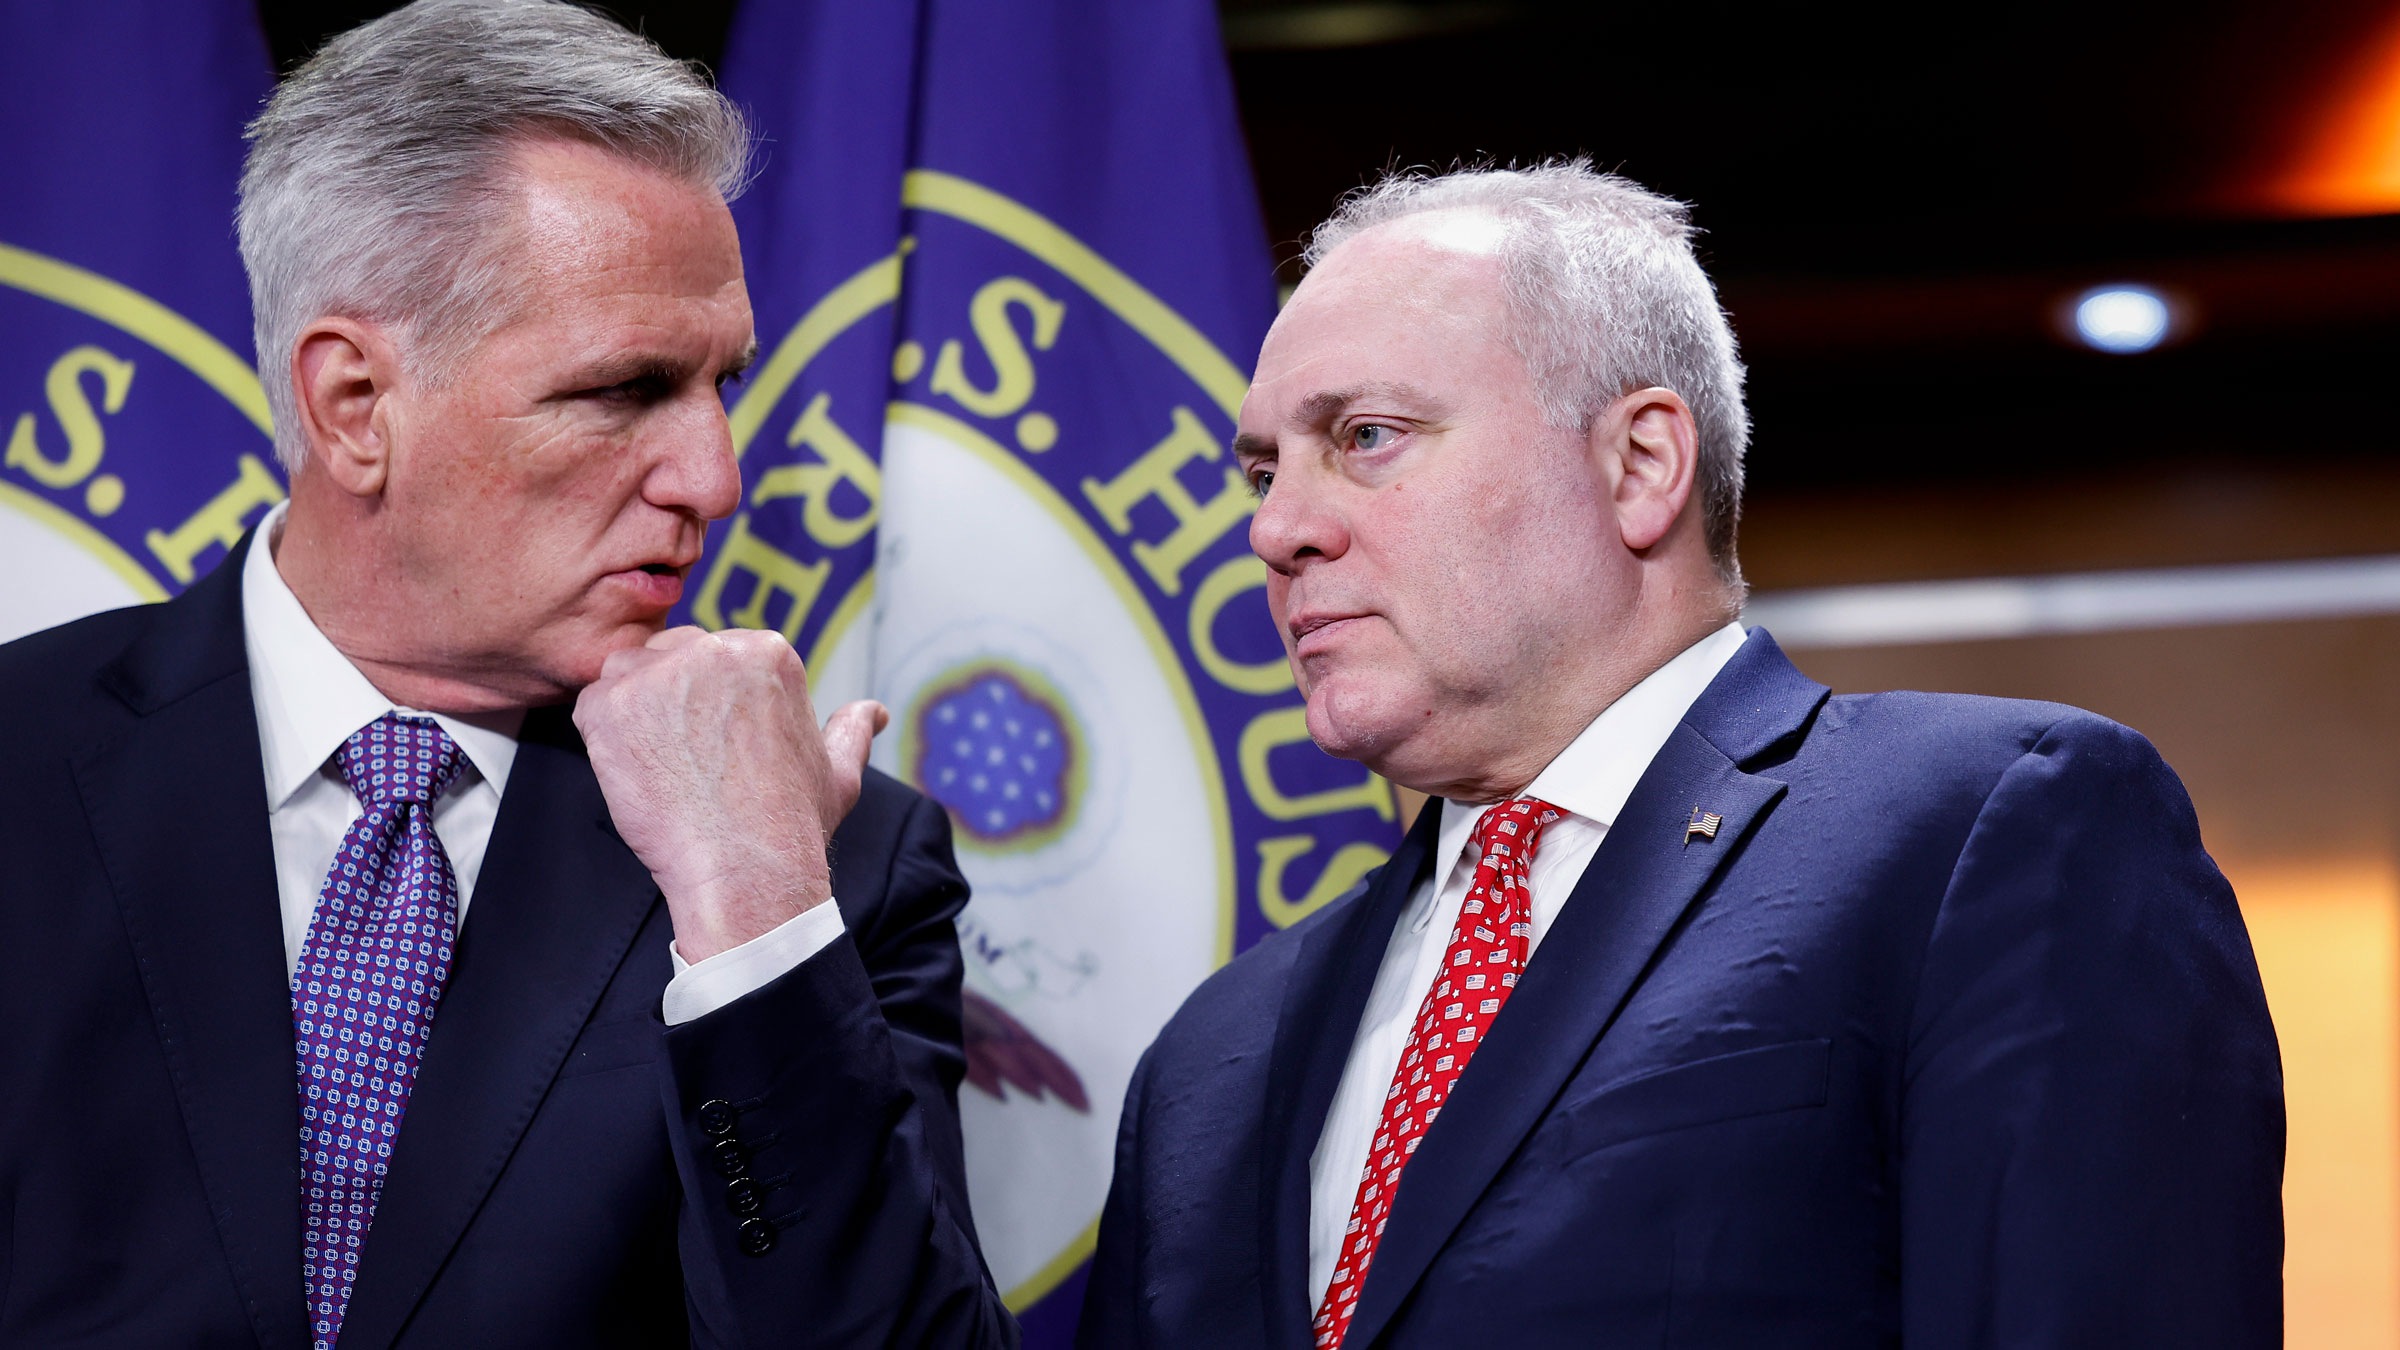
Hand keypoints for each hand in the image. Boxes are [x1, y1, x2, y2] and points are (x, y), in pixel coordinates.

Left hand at [573, 626, 888, 962]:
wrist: (745, 870)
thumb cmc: (792, 825)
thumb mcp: (838, 772)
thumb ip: (850, 730)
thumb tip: (874, 712)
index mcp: (767, 651)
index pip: (716, 654)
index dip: (710, 702)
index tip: (716, 744)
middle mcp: (713, 649)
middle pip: (671, 654)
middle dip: (672, 699)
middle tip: (686, 759)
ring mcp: (658, 675)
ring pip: (628, 673)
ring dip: (635, 710)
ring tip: (663, 764)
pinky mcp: (610, 707)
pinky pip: (592, 705)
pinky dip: (604, 738)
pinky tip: (637, 773)